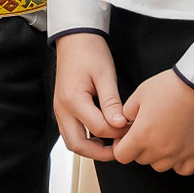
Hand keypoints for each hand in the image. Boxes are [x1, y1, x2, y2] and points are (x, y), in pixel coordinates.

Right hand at [53, 32, 129, 159]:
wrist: (74, 38)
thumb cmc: (90, 52)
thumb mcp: (105, 75)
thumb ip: (112, 102)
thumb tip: (120, 125)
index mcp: (73, 100)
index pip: (98, 128)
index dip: (118, 133)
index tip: (133, 129)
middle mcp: (62, 108)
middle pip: (77, 145)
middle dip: (100, 153)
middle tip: (120, 151)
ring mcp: (60, 109)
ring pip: (72, 141)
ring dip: (91, 149)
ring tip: (112, 145)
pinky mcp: (62, 108)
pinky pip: (70, 132)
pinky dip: (85, 138)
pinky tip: (101, 135)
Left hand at [111, 68, 193, 172]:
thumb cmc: (170, 87)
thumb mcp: (139, 94)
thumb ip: (126, 112)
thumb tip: (125, 124)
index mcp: (141, 135)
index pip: (121, 155)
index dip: (120, 146)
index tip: (126, 136)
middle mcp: (159, 150)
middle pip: (140, 160)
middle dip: (138, 147)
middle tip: (146, 131)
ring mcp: (179, 154)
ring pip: (160, 166)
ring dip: (157, 155)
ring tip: (163, 137)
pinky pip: (182, 170)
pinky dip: (178, 163)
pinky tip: (177, 148)